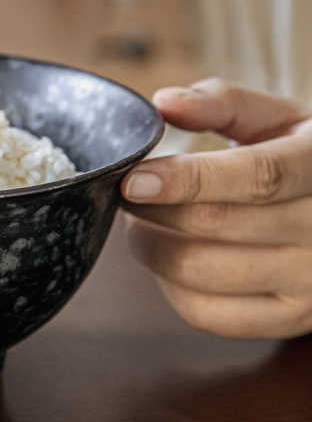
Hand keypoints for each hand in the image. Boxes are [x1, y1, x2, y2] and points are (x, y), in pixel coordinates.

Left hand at [121, 78, 311, 338]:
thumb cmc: (297, 157)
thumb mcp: (275, 118)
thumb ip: (221, 103)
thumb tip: (165, 102)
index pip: (256, 177)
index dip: (187, 180)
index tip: (132, 180)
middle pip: (216, 225)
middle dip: (152, 209)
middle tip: (128, 193)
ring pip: (202, 273)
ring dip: (151, 246)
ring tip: (143, 221)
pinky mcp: (290, 319)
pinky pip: (207, 315)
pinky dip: (169, 286)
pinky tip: (169, 256)